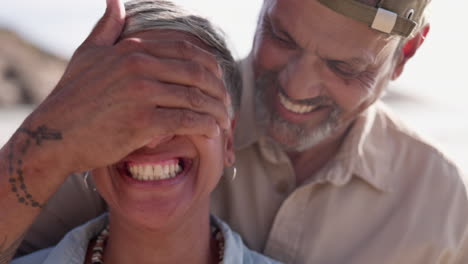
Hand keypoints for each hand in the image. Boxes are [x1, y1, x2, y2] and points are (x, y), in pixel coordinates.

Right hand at [21, 0, 230, 173]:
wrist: (53, 135)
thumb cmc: (72, 97)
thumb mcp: (88, 55)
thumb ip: (106, 27)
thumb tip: (114, 0)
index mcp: (132, 49)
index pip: (188, 50)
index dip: (211, 67)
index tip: (219, 82)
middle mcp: (139, 66)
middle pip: (197, 73)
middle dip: (219, 90)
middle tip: (227, 105)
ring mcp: (141, 93)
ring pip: (195, 98)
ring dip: (217, 111)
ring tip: (225, 122)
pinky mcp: (142, 122)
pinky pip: (186, 121)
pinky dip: (206, 126)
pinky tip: (213, 132)